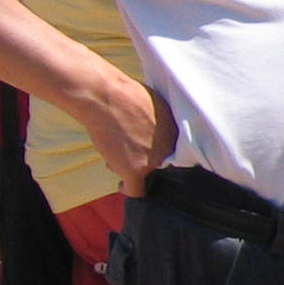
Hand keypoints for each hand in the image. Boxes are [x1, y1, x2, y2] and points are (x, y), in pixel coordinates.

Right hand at [81, 73, 175, 194]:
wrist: (106, 98)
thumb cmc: (125, 94)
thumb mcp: (156, 105)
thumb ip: (160, 123)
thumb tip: (153, 132)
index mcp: (176, 132)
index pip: (175, 152)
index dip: (160, 152)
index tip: (150, 151)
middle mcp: (169, 148)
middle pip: (160, 163)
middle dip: (145, 159)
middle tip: (131, 152)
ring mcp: (153, 161)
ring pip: (145, 175)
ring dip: (132, 168)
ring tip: (118, 154)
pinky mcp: (136, 170)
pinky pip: (135, 190)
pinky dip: (128, 189)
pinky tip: (122, 185)